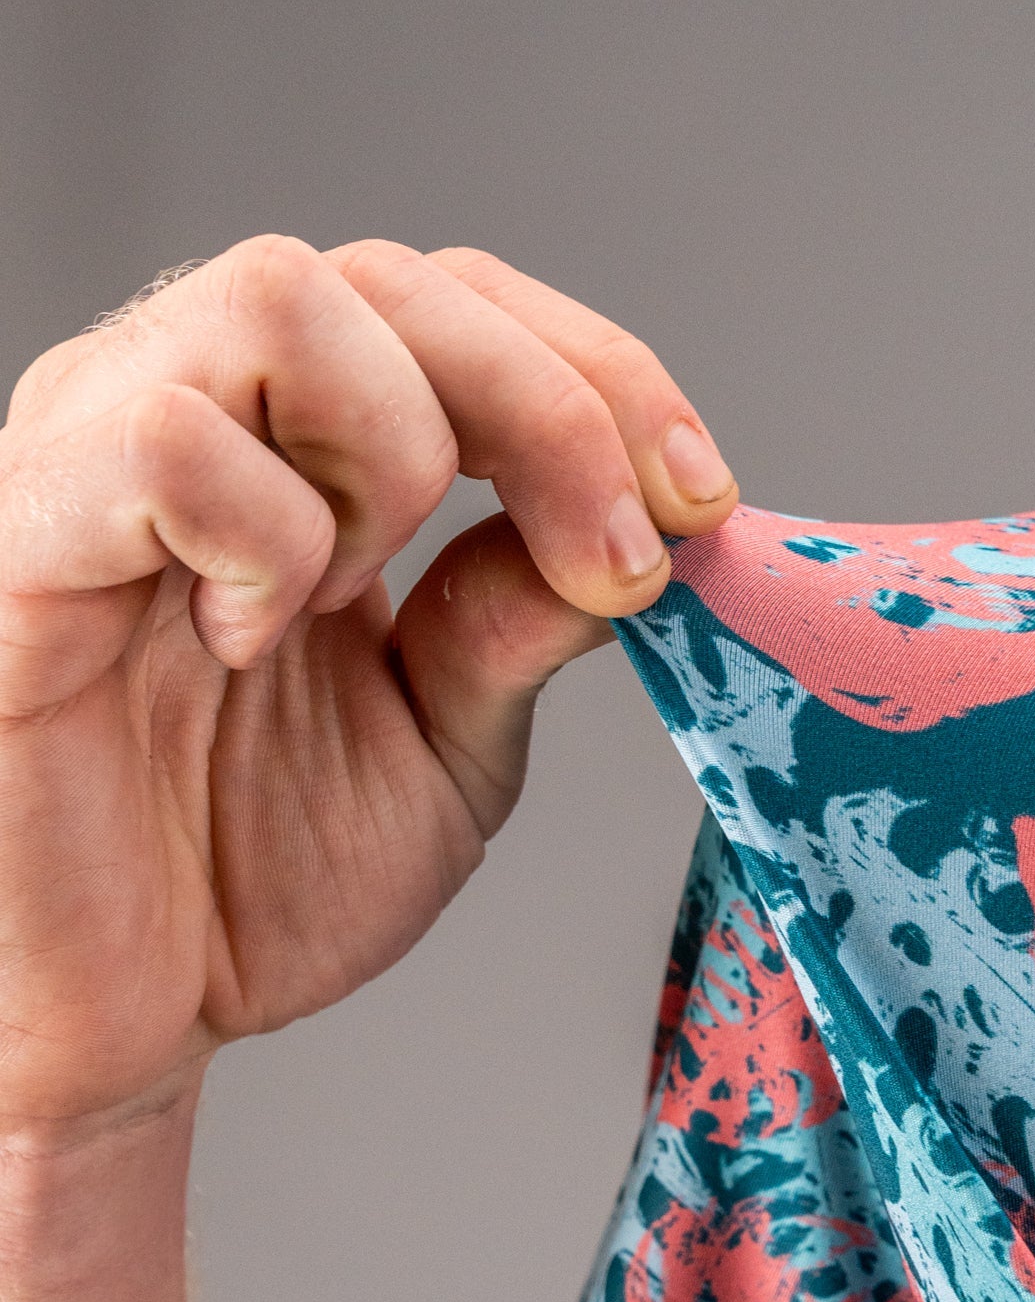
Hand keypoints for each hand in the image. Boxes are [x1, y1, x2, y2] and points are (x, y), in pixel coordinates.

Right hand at [0, 235, 734, 1134]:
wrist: (125, 1023)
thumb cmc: (251, 882)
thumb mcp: (446, 748)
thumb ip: (520, 623)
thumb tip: (633, 522)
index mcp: (293, 445)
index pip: (456, 302)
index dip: (600, 372)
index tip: (700, 500)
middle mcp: (193, 409)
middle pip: (394, 278)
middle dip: (552, 412)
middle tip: (614, 568)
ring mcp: (95, 451)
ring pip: (283, 299)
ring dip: (392, 459)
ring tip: (355, 606)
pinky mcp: (21, 532)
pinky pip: (166, 438)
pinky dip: (263, 536)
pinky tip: (245, 640)